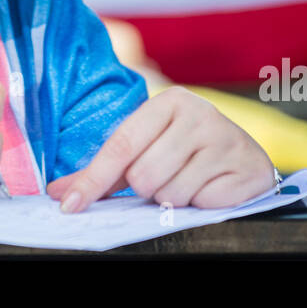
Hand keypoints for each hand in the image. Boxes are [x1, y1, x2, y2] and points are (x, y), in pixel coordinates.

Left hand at [47, 86, 274, 211]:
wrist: (246, 156)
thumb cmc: (186, 151)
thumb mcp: (148, 147)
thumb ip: (106, 171)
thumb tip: (61, 193)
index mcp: (170, 101)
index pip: (120, 145)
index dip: (92, 180)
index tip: (69, 206)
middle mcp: (199, 114)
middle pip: (143, 176)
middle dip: (148, 188)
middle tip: (165, 176)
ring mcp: (225, 140)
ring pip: (170, 194)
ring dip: (173, 198)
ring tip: (189, 180)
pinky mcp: (244, 168)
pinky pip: (201, 203)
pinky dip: (200, 203)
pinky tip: (210, 186)